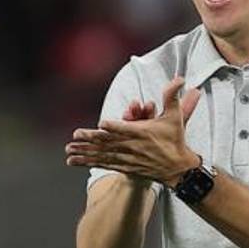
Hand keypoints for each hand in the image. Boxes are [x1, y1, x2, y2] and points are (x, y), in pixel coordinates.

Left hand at [66, 77, 202, 184]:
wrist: (177, 169)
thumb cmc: (175, 140)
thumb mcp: (176, 117)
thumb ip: (172, 97)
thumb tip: (180, 78)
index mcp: (143, 133)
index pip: (127, 128)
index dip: (115, 126)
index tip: (102, 124)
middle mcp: (133, 146)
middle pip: (109, 142)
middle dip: (92, 139)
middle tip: (76, 135)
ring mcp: (127, 158)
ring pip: (102, 154)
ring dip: (85, 152)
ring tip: (68, 149)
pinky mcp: (124, 166)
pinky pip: (103, 163)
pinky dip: (88, 162)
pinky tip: (73, 161)